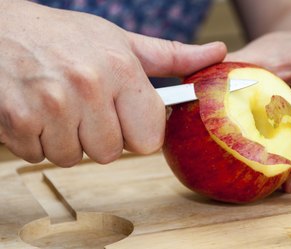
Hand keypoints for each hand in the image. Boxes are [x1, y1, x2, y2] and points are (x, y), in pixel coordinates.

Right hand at [0, 1, 225, 166]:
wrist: (0, 30)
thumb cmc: (65, 37)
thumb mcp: (120, 41)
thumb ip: (172, 55)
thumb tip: (216, 53)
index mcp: (122, 70)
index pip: (149, 139)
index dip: (136, 131)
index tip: (123, 116)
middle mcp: (89, 87)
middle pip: (111, 153)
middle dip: (99, 136)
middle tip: (84, 107)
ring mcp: (51, 106)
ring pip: (74, 158)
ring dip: (67, 139)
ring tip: (57, 105)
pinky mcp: (18, 122)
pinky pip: (40, 156)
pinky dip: (38, 140)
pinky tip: (35, 110)